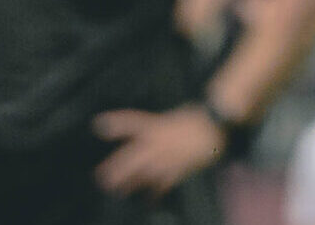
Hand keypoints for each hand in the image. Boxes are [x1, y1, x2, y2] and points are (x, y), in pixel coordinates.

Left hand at [94, 105, 226, 196]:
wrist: (216, 126)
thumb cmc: (196, 116)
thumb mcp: (174, 115)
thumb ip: (160, 125)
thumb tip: (150, 131)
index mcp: (158, 125)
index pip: (133, 122)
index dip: (116, 123)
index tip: (99, 125)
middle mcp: (159, 142)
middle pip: (134, 156)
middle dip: (119, 167)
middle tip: (104, 178)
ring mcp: (169, 156)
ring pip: (146, 172)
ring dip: (133, 182)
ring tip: (120, 192)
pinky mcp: (180, 168)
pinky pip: (165, 182)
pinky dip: (158, 191)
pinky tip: (151, 199)